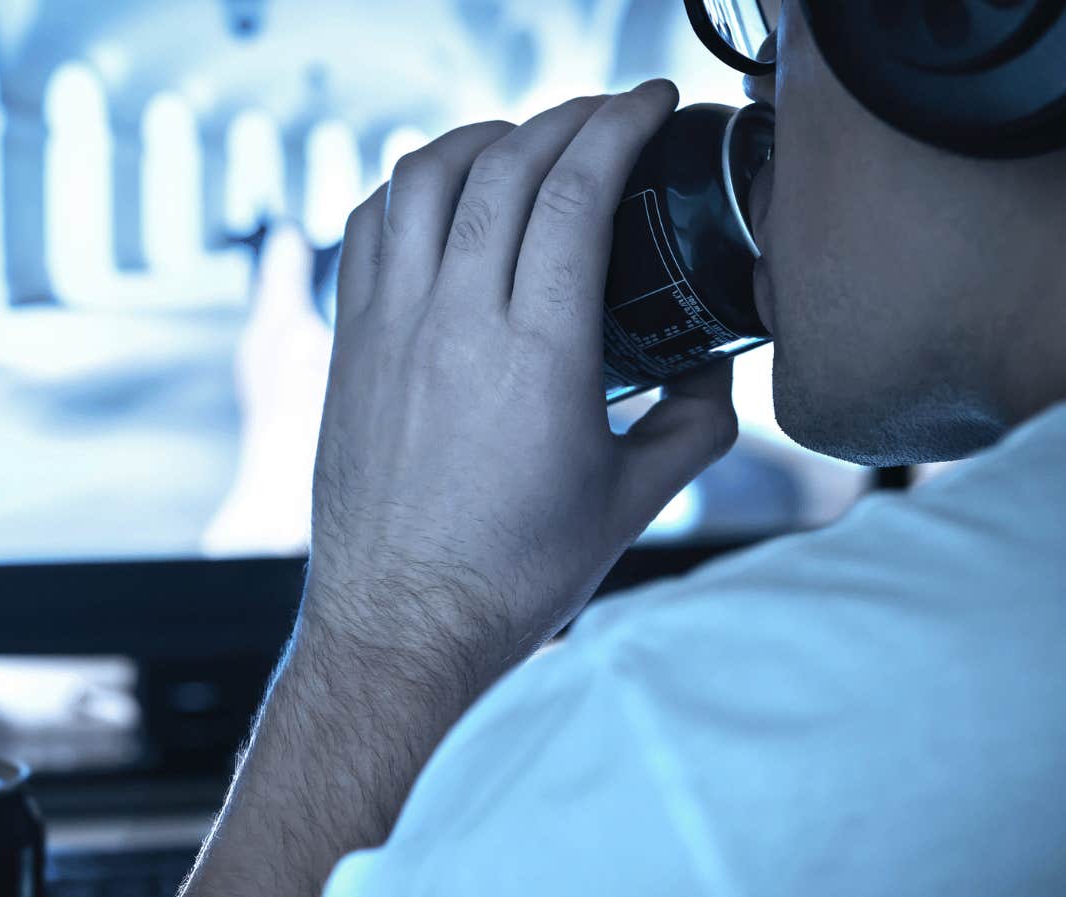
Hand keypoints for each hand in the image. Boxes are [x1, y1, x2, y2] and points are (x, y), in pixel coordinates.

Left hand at [304, 82, 738, 685]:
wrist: (400, 627)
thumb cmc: (512, 576)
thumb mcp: (632, 502)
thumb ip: (692, 425)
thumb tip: (718, 374)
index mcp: (538, 350)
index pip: (576, 188)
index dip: (619, 122)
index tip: (651, 101)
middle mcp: (453, 321)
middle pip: (505, 164)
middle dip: (564, 116)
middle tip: (606, 115)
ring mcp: (388, 328)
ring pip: (421, 179)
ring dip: (480, 138)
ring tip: (523, 139)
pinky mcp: (347, 347)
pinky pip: (366, 229)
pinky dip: (407, 188)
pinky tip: (440, 198)